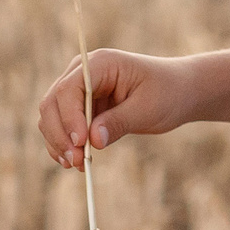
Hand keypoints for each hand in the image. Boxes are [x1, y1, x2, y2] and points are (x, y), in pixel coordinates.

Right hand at [36, 49, 194, 168]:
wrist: (178, 92)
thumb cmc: (167, 93)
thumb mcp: (148, 109)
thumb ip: (119, 122)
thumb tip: (93, 141)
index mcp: (99, 64)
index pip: (69, 88)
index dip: (69, 117)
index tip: (81, 143)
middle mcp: (82, 74)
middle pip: (52, 103)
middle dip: (60, 134)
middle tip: (76, 161)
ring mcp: (78, 91)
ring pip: (51, 117)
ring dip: (58, 142)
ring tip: (76, 165)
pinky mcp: (80, 108)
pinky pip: (61, 127)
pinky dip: (63, 145)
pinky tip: (74, 162)